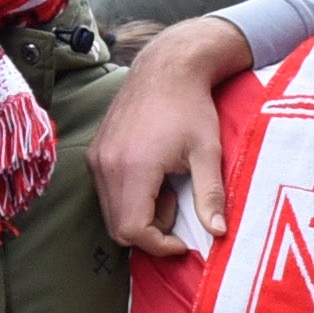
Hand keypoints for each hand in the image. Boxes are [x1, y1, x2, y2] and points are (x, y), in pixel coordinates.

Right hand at [88, 15, 250, 255]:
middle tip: (179, 207)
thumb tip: (218, 233)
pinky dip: (130, 198)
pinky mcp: (95, 153)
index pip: (133, 230)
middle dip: (151, 231)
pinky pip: (107, 193)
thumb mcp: (208, 152)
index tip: (183, 241)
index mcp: (134, 167)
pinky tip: (155, 176)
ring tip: (169, 188)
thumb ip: (211, 195)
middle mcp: (107, 165)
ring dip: (141, 214)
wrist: (166, 68)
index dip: (158, 245)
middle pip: (118, 228)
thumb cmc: (191, 107)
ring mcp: (97, 158)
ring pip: (112, 212)